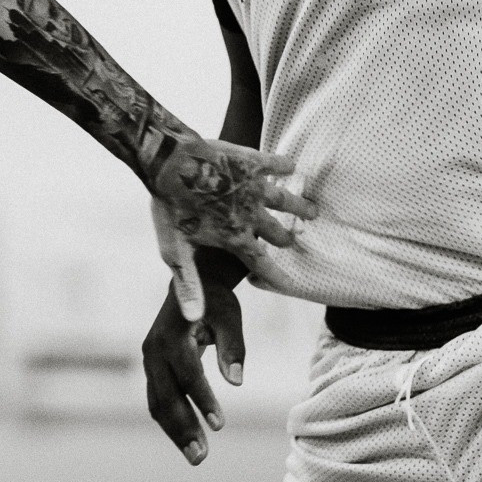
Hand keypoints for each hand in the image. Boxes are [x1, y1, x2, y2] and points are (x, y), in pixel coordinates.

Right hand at [142, 271, 246, 465]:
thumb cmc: (213, 301)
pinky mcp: (152, 368)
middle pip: (167, 395)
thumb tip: (236, 380)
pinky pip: (156, 400)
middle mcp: (154, 349)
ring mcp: (149, 360)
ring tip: (196, 456)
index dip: (203, 400)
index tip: (219, 425)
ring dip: (175, 431)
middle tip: (201, 456)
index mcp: (172, 334)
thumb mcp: (229, 316)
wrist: (188, 284)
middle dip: (184, 427)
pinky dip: (169, 421)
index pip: (188, 373)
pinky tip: (185, 439)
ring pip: (158, 403)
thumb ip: (232, 347)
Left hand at [148, 134, 314, 270]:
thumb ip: (188, 284)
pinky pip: (272, 164)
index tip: (291, 286)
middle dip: (286, 238)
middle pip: (277, 232)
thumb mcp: (175, 250)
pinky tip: (291, 166)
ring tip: (312, 211)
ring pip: (284, 200)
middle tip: (293, 240)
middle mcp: (251, 214)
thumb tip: (193, 319)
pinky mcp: (249, 161)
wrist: (169, 162)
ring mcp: (253, 187)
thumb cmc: (169, 206)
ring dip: (298, 206)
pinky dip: (283, 165)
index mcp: (236, 237)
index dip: (277, 277)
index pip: (262, 264)